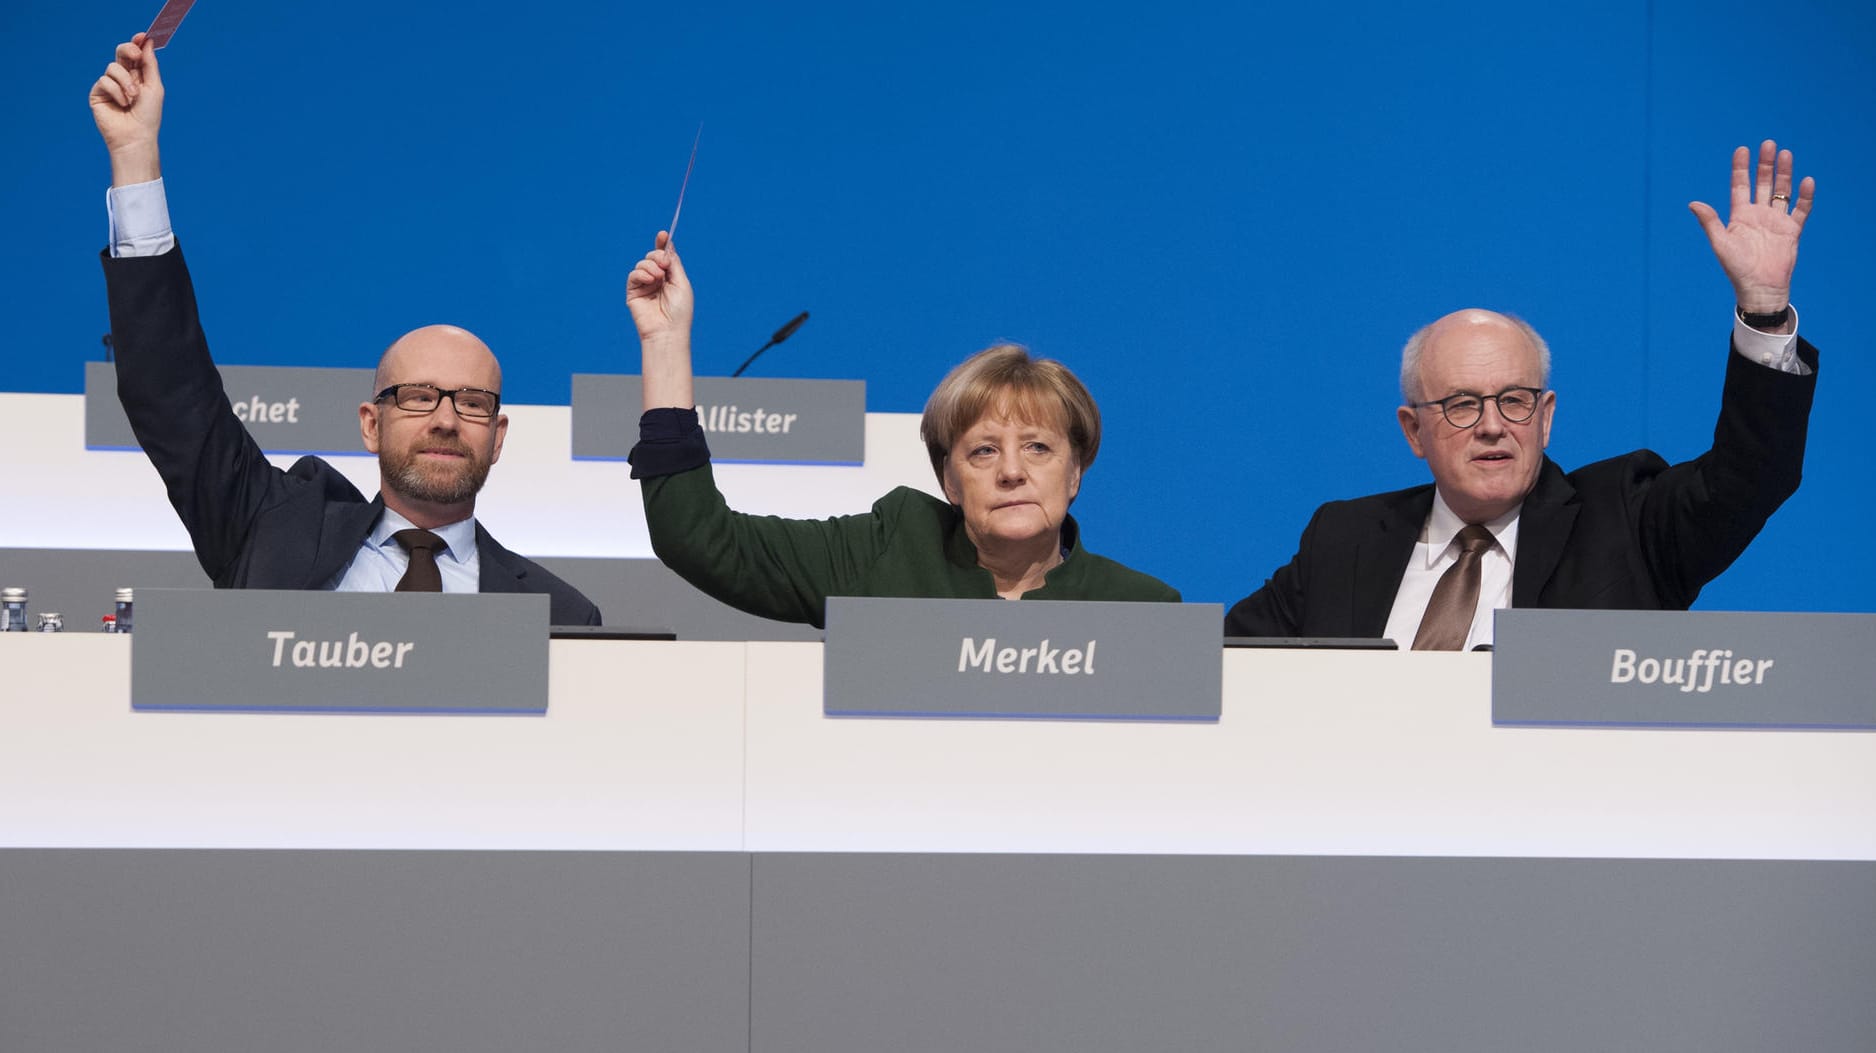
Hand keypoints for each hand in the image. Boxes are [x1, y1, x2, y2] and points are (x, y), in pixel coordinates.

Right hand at [89, 35, 164, 185]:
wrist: (136, 137)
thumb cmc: (148, 115)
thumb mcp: (154, 87)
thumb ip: (149, 65)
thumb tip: (147, 41)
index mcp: (138, 76)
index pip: (135, 54)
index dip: (137, 43)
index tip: (143, 36)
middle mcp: (123, 78)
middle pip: (120, 53)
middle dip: (128, 50)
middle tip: (136, 56)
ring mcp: (109, 85)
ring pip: (113, 67)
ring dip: (126, 82)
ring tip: (133, 98)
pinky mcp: (97, 93)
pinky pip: (104, 81)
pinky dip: (116, 91)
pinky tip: (123, 104)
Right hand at [628, 232, 695, 409]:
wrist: (667, 331)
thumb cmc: (679, 311)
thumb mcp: (681, 282)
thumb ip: (674, 264)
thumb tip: (668, 246)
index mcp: (671, 278)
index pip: (665, 257)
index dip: (662, 244)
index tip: (662, 234)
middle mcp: (657, 280)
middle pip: (653, 257)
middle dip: (658, 256)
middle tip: (664, 265)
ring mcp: (645, 286)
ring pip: (643, 263)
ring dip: (651, 266)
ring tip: (658, 278)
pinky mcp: (633, 292)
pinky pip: (634, 274)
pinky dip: (641, 273)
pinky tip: (650, 280)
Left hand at [1688, 140, 1814, 313]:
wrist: (1760, 288)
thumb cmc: (1736, 268)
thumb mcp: (1721, 242)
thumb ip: (1710, 222)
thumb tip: (1693, 203)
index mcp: (1740, 216)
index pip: (1740, 185)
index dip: (1741, 168)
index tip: (1742, 149)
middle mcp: (1758, 215)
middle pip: (1763, 183)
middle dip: (1765, 164)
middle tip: (1769, 144)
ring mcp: (1776, 221)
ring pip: (1782, 192)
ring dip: (1784, 174)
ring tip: (1786, 153)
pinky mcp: (1792, 231)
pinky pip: (1801, 210)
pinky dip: (1804, 196)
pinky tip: (1806, 181)